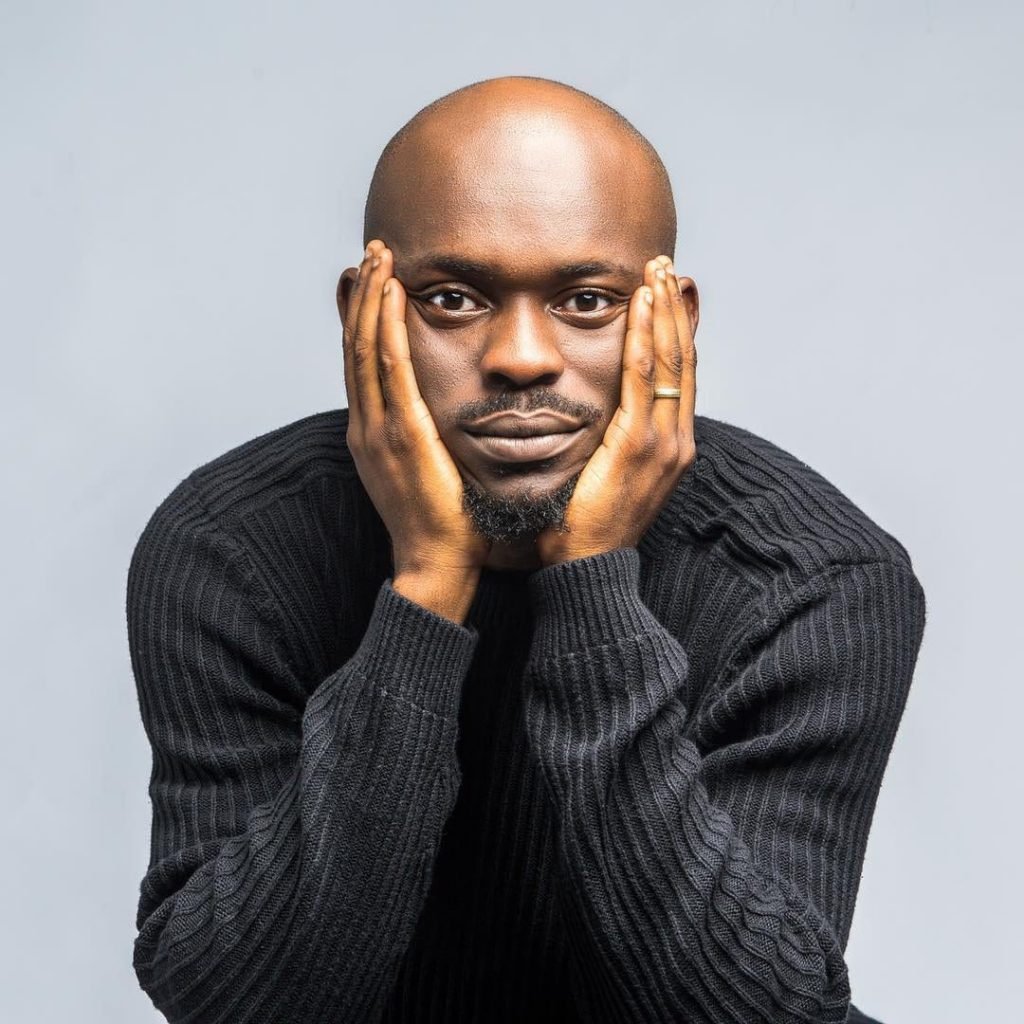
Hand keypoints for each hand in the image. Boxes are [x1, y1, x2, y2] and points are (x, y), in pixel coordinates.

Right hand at [341, 240, 492, 599]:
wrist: (436, 565)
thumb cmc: (440, 521)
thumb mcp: (422, 470)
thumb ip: (419, 436)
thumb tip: (431, 411)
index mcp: (370, 432)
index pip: (360, 362)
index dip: (362, 317)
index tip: (373, 279)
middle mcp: (366, 425)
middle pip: (356, 345)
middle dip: (363, 295)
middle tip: (373, 252)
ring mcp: (378, 430)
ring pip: (366, 349)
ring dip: (371, 299)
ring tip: (380, 258)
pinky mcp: (401, 436)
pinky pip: (391, 372)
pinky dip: (387, 329)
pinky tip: (392, 295)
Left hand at [535, 255, 697, 565]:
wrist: (587, 570)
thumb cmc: (587, 525)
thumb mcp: (607, 473)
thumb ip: (611, 439)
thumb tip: (598, 412)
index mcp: (671, 446)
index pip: (680, 375)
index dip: (676, 330)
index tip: (666, 292)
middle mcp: (677, 441)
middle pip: (683, 359)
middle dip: (673, 309)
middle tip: (665, 265)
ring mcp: (665, 444)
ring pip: (671, 362)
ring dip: (663, 312)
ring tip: (656, 272)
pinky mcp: (641, 447)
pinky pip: (646, 382)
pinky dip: (645, 340)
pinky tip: (639, 307)